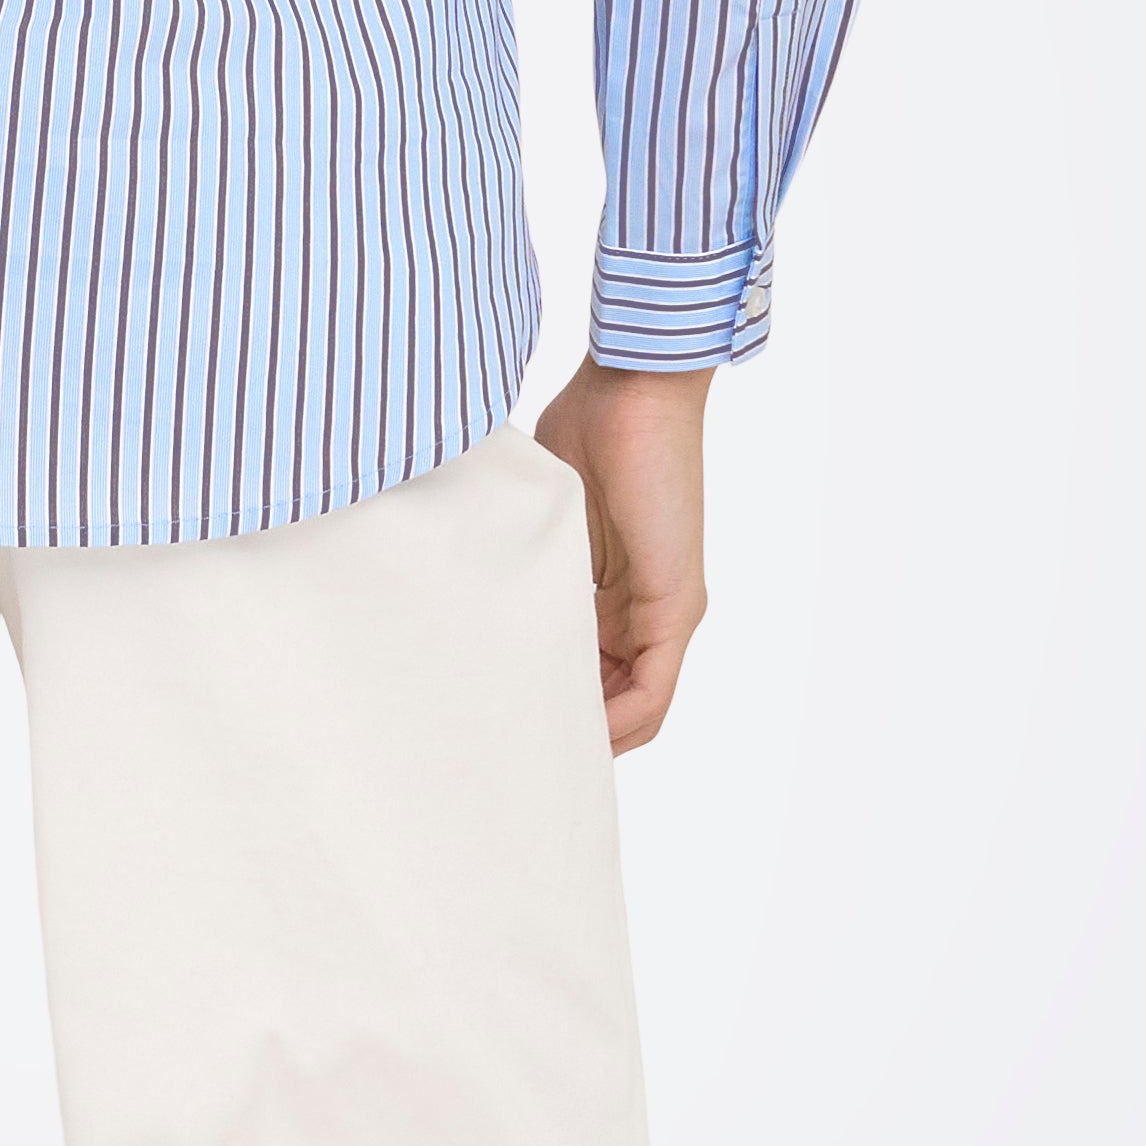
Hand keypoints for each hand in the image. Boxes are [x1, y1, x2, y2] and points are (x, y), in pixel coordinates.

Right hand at [531, 357, 711, 750]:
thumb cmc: (587, 427)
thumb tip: (470, 583)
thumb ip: (528, 557)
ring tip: (536, 755)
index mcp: (616, 589)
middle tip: (513, 750)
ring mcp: (666, 610)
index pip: (593, 671)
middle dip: (570, 730)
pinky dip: (620, 724)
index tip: (506, 718)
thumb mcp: (544, 514)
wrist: (632, 390)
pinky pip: (654, 692)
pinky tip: (581, 738)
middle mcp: (647, 609)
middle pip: (614, 699)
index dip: (558, 703)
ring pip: (636, 708)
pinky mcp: (675, 606)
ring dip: (593, 737)